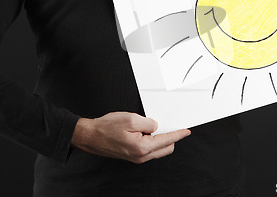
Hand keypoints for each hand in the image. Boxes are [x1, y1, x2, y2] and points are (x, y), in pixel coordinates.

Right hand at [71, 112, 190, 163]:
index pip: (167, 140)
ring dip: (161, 139)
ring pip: (158, 149)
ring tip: (156, 127)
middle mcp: (141, 155)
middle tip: (171, 124)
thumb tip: (156, 126)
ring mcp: (136, 157)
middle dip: (171, 137)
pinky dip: (153, 141)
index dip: (178, 134)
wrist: (90, 136)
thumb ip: (148, 123)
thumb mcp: (131, 119)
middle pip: (166, 148)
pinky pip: (149, 149)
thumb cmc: (107, 128)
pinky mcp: (132, 155)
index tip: (186, 131)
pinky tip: (148, 131)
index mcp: (143, 147)